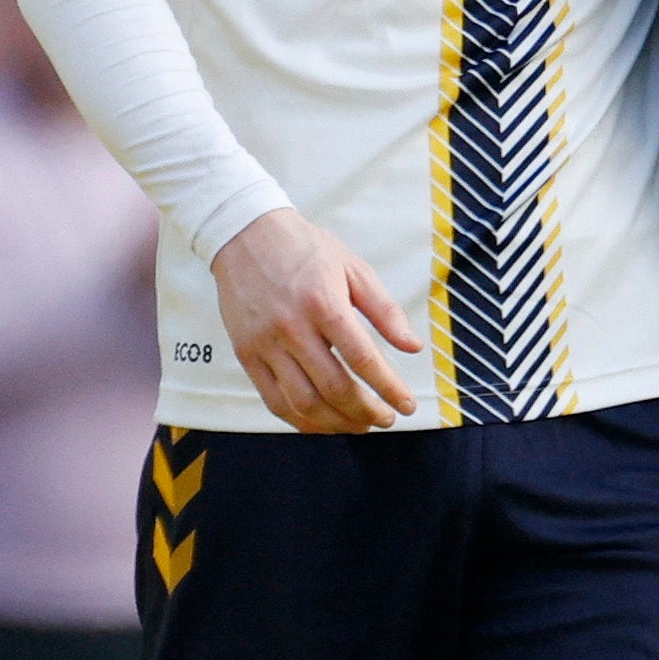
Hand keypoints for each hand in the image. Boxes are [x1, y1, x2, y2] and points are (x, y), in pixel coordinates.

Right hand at [210, 208, 423, 433]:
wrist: (245, 235)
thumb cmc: (305, 249)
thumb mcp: (353, 267)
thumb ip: (385, 310)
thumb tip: (413, 347)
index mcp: (324, 303)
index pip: (363, 359)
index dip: (389, 388)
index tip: (407, 405)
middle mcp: (292, 328)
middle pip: (334, 388)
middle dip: (367, 412)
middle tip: (386, 419)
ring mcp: (265, 345)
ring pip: (304, 403)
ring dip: (337, 423)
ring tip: (360, 424)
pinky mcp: (247, 355)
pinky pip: (275, 401)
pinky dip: (302, 421)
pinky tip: (324, 422)